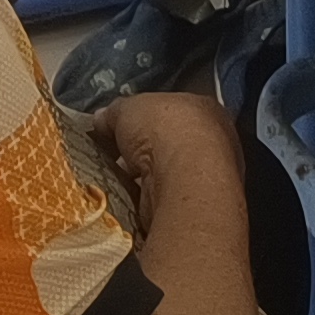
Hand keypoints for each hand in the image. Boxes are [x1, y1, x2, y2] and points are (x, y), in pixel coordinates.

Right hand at [102, 88, 242, 216]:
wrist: (182, 178)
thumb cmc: (164, 130)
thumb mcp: (128, 108)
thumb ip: (114, 113)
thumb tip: (102, 119)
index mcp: (204, 110)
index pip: (173, 114)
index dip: (145, 120)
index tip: (122, 129)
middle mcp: (211, 143)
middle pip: (168, 146)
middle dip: (141, 153)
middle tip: (115, 156)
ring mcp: (204, 178)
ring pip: (164, 176)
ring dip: (141, 179)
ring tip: (115, 178)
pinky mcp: (193, 207)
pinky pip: (161, 201)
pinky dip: (143, 200)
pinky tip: (126, 197)